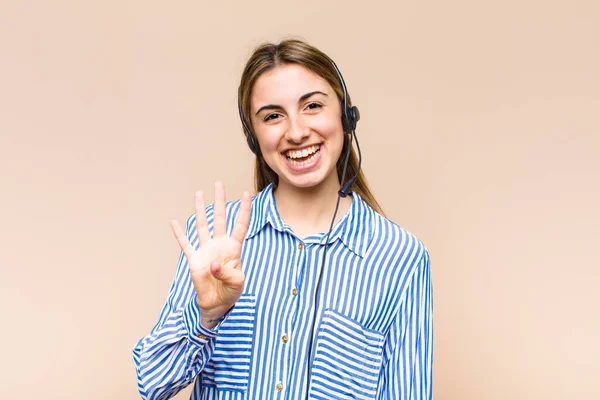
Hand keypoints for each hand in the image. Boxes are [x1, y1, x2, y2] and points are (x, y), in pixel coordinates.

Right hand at [170, 182, 251, 328]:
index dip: (244, 210)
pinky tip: (174, 222)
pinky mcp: (194, 260)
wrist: (217, 304)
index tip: (246, 194)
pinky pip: (185, 244)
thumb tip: (214, 265)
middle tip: (219, 183)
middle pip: (219, 218)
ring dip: (200, 210)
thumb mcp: (237, 283)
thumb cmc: (231, 292)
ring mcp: (206, 251)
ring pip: (202, 225)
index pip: (240, 225)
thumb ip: (229, 273)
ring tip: (199, 193)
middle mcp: (219, 245)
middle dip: (220, 201)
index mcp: (234, 249)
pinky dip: (179, 234)